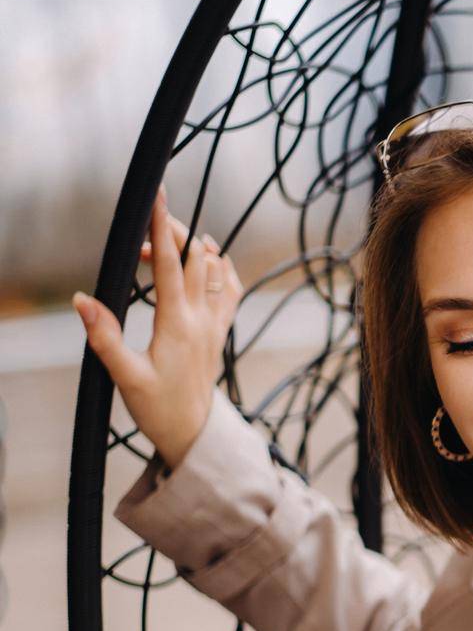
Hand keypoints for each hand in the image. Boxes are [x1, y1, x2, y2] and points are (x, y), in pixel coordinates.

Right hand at [73, 184, 242, 470]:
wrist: (193, 433)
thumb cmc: (158, 409)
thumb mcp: (125, 376)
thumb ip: (104, 338)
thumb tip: (83, 300)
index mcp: (178, 325)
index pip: (171, 265)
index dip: (162, 228)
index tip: (157, 197)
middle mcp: (203, 319)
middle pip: (197, 258)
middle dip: (175, 231)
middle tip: (151, 219)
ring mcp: (216, 325)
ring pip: (216, 270)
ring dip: (195, 247)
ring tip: (165, 241)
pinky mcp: (220, 332)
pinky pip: (232, 291)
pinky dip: (223, 268)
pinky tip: (210, 259)